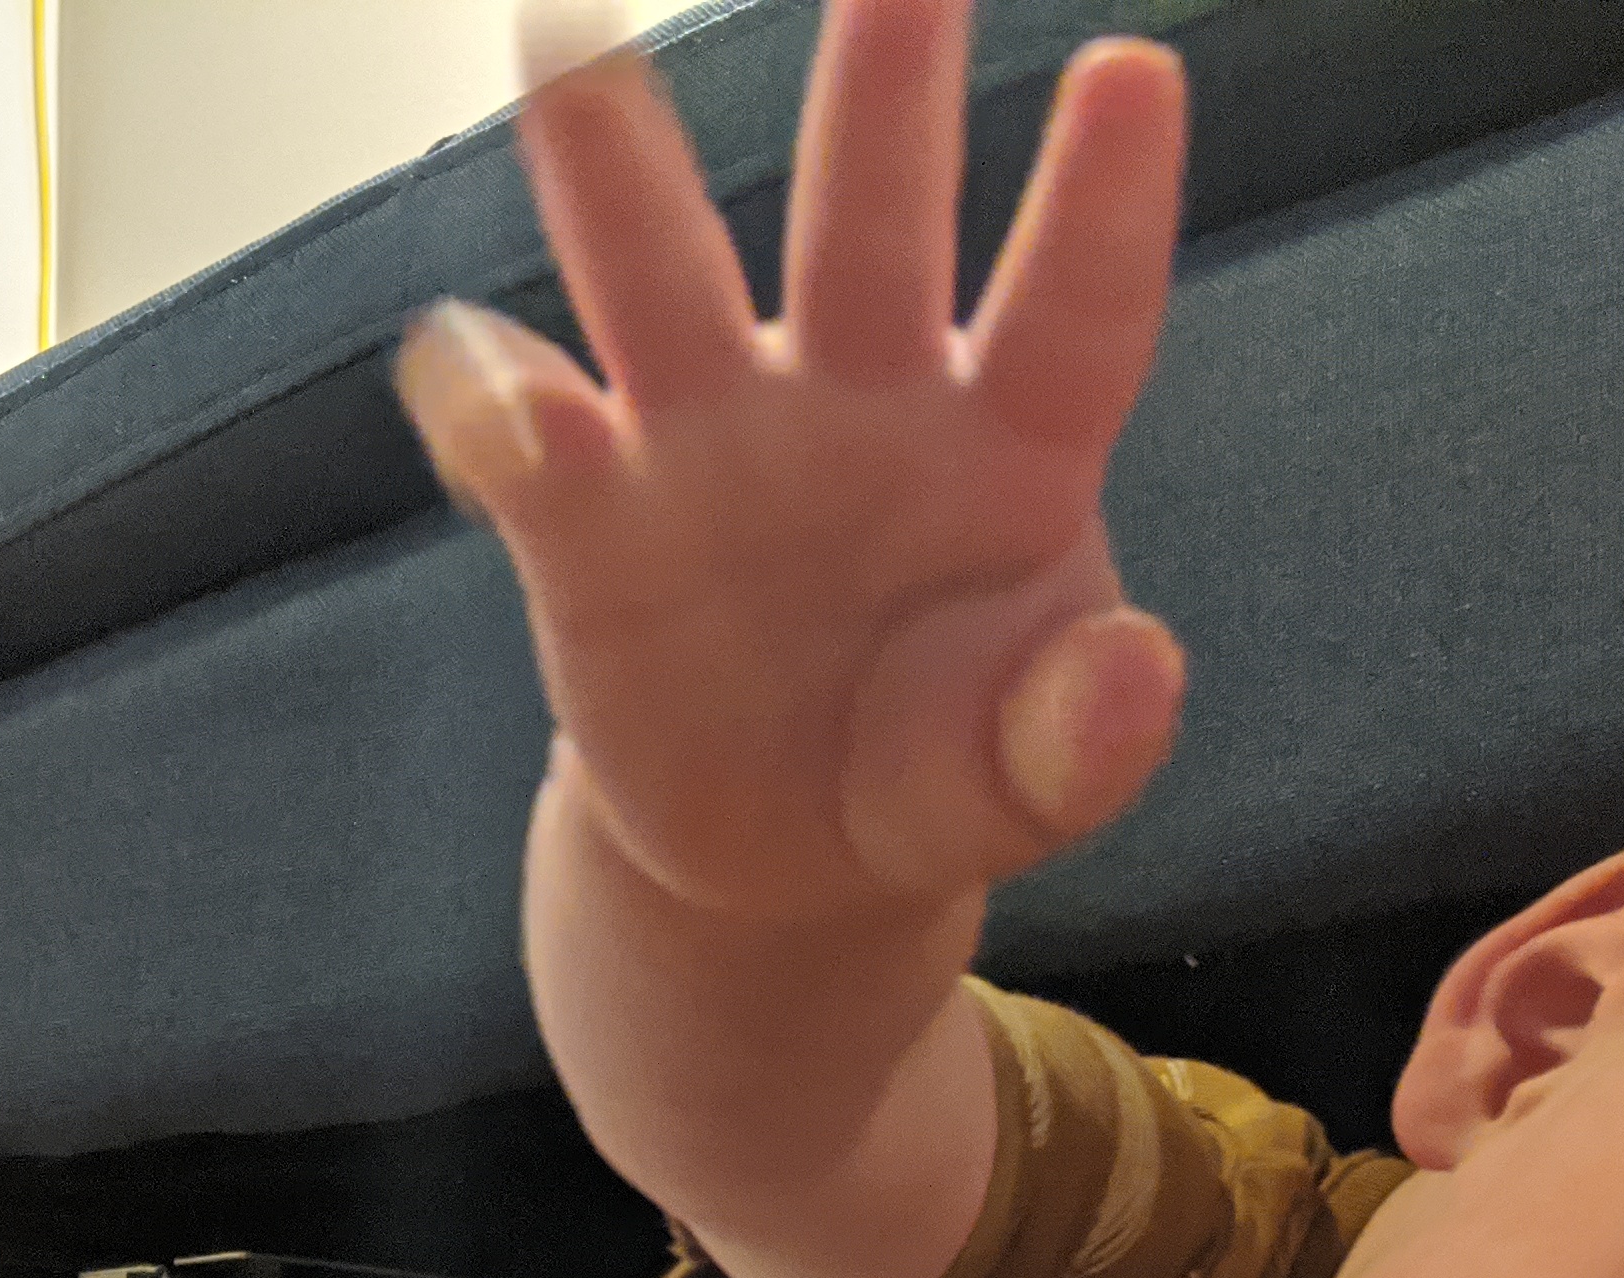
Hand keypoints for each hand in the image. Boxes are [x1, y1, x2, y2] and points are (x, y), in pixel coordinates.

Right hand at [395, 0, 1190, 931]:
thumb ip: (1079, 739)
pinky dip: (492, 406)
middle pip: (869, 219)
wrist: (782, 851)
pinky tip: (490, 394)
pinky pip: (523, 440)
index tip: (1132, 68)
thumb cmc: (933, 771)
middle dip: (880, 81)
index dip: (1100, 201)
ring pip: (661, 272)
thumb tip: (1133, 673)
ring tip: (565, 36)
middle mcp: (858, 397)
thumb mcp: (1020, 782)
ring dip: (612, 158)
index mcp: (1008, 449)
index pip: (1073, 310)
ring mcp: (710, 438)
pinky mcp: (587, 518)